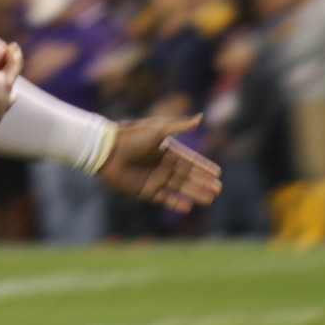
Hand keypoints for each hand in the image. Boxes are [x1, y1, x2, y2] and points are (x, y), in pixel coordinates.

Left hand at [98, 114, 221, 212]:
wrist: (107, 150)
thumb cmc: (131, 137)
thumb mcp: (157, 129)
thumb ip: (179, 126)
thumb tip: (200, 117)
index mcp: (166, 150)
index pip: (190, 160)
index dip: (203, 167)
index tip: (217, 173)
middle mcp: (162, 165)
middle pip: (187, 176)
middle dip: (203, 182)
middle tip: (217, 189)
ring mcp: (154, 178)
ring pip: (179, 188)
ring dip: (194, 193)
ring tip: (209, 199)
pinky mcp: (144, 191)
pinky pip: (164, 198)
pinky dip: (175, 203)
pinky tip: (188, 206)